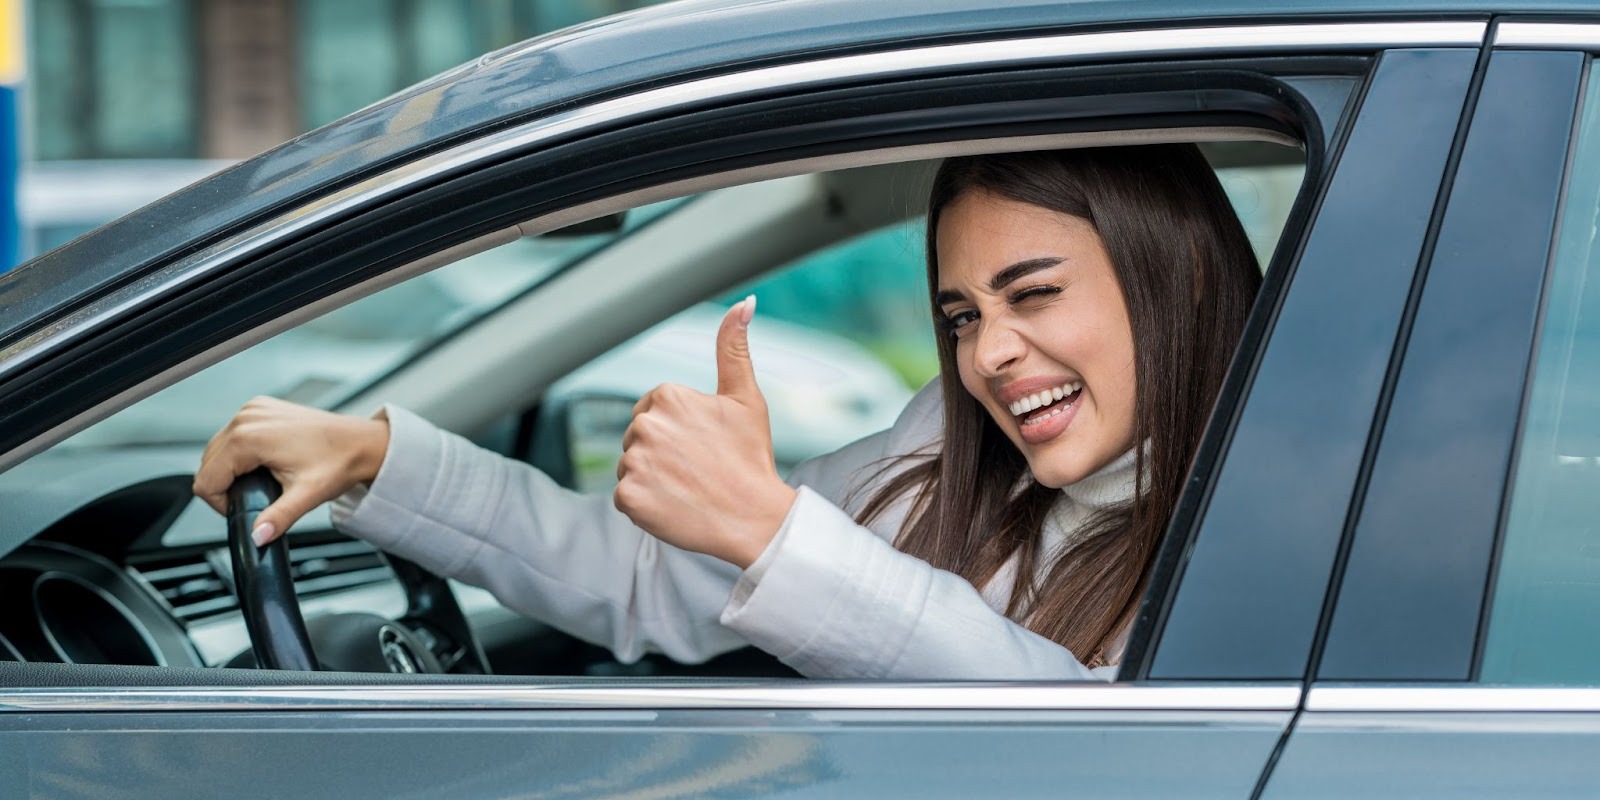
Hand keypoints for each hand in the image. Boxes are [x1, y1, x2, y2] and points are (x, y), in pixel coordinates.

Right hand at [193, 397, 389, 544]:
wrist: (361, 443)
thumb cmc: (340, 461)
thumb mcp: (307, 495)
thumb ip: (278, 518)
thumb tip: (257, 536)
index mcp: (249, 437)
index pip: (206, 479)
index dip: (220, 502)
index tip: (245, 507)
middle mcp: (247, 418)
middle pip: (208, 463)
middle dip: (225, 486)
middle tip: (256, 496)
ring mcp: (253, 410)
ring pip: (217, 449)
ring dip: (231, 469)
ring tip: (261, 480)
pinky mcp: (259, 408)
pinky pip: (233, 435)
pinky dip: (240, 452)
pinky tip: (263, 462)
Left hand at [614, 296, 797, 567]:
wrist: (756, 519)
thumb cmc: (752, 458)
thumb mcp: (746, 398)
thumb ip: (734, 348)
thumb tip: (745, 302)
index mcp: (668, 396)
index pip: (653, 412)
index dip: (678, 432)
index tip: (704, 446)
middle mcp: (645, 424)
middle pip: (637, 438)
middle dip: (661, 453)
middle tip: (698, 469)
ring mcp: (633, 462)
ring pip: (631, 467)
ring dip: (652, 479)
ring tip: (688, 488)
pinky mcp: (627, 496)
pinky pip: (626, 497)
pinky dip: (646, 505)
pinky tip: (675, 505)